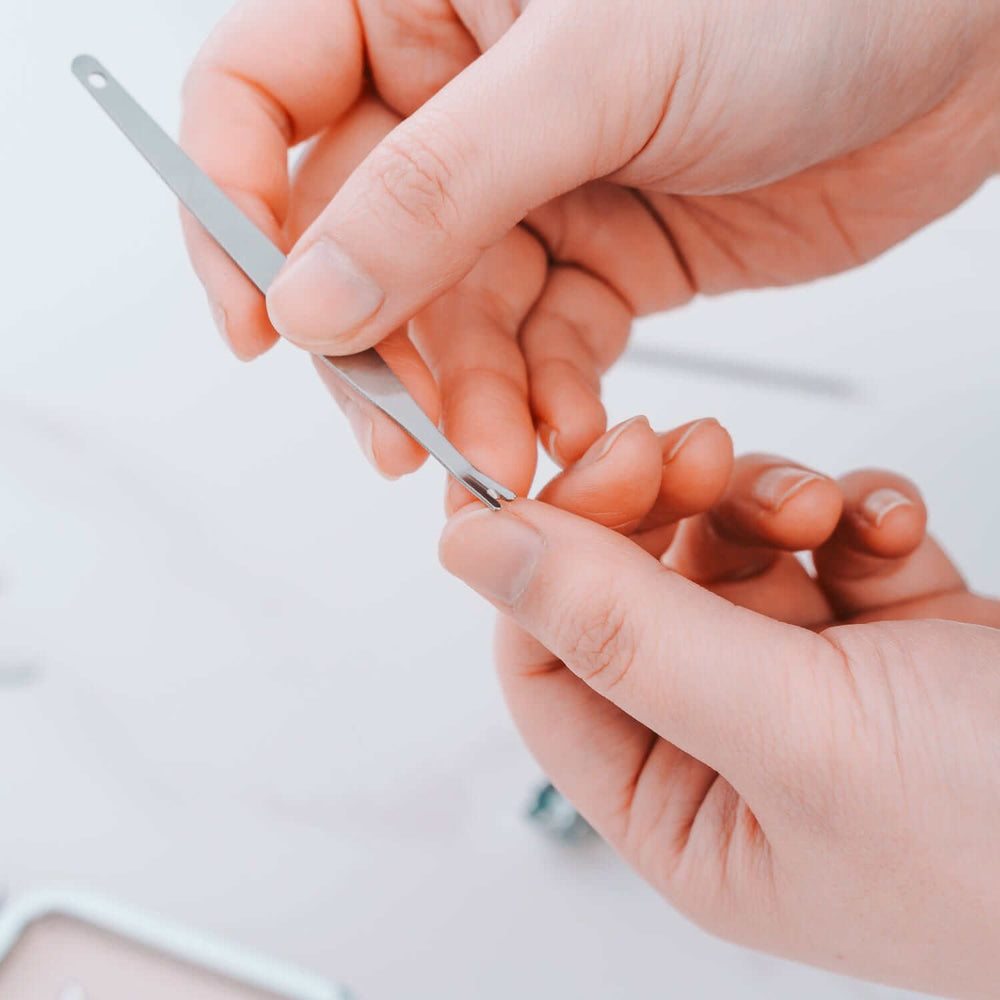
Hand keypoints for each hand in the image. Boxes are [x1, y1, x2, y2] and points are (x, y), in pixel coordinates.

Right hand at [181, 1, 999, 495]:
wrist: (963, 43)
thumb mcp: (599, 66)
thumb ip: (440, 188)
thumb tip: (310, 296)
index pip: (256, 97)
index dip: (230, 210)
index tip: (261, 322)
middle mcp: (458, 99)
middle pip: (349, 244)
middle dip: (372, 353)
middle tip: (401, 441)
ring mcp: (528, 186)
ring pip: (446, 318)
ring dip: (464, 401)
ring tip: (496, 464)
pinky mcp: (598, 257)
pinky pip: (537, 347)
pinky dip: (542, 400)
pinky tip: (568, 431)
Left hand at [439, 417, 999, 996]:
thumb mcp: (793, 730)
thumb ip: (623, 631)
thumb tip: (471, 552)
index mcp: (681, 809)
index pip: (549, 662)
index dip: (550, 558)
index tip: (584, 465)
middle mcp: (732, 748)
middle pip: (633, 590)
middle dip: (659, 506)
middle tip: (695, 448)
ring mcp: (813, 686)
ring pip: (726, 549)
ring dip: (763, 500)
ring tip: (820, 507)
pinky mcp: (888, 634)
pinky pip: (822, 540)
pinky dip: (851, 511)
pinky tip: (896, 529)